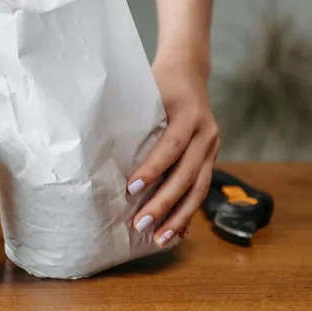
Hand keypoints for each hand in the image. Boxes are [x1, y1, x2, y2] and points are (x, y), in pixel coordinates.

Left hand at [127, 51, 219, 247]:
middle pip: (186, 174)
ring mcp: (212, 147)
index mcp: (188, 114)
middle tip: (139, 224)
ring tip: (159, 239)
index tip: (131, 188)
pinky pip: (201, 189)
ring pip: (199, 188)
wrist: (189, 71)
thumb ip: (132, 116)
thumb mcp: (147, 91)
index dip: (152, 169)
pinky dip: (188, 212)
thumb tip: (99, 148)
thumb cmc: (158, 83)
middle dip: (164, 203)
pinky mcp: (211, 158)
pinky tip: (176, 232)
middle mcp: (206, 132)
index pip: (170, 146)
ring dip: (179, 217)